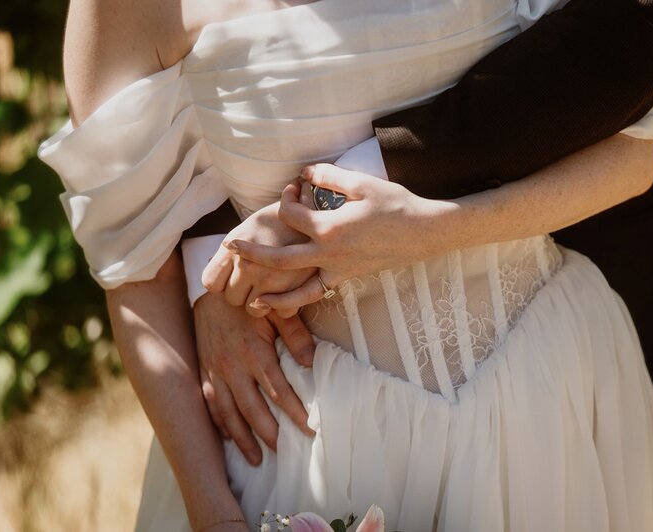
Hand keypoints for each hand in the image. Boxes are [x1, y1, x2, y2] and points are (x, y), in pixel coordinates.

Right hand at [193, 291, 315, 464]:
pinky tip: (231, 438)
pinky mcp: (204, 372)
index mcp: (254, 353)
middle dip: (271, 435)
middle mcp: (232, 368)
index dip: (295, 414)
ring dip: (244, 439)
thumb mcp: (276, 312)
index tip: (309, 430)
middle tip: (287, 451)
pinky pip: (211, 405)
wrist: (211, 290)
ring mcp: (215, 372)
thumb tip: (311, 363)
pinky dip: (220, 425)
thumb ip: (296, 336)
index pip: (279, 393)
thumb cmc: (249, 300)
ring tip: (257, 459)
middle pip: (254, 411)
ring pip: (229, 415)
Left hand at [201, 200, 316, 317]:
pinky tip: (291, 288)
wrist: (317, 209)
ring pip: (254, 310)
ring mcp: (270, 278)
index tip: (234, 276)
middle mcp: (247, 264)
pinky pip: (280, 312)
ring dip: (263, 302)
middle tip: (259, 278)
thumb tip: (215, 275)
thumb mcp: (248, 227)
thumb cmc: (280, 220)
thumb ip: (231, 252)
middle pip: (232, 298)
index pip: (211, 283)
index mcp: (233, 248)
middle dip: (244, 292)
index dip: (222, 282)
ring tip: (275, 283)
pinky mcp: (293, 288)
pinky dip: (286, 306)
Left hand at [232, 164, 453, 310]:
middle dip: (252, 252)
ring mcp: (337, 270)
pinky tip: (286, 306)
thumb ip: (328, 177)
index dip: (286, 196)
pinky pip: (318, 294)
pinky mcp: (347, 278)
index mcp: (329, 227)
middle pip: (279, 258)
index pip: (291, 214)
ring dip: (273, 295)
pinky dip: (299, 302)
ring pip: (297, 288)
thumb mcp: (361, 184)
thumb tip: (304, 172)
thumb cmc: (394, 204)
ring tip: (252, 303)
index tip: (292, 187)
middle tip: (229, 247)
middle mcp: (328, 253)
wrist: (423, 232)